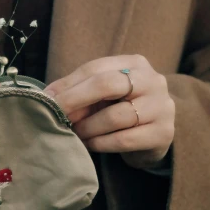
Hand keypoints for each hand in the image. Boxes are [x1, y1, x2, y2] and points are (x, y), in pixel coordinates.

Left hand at [45, 55, 174, 169]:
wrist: (155, 135)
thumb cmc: (122, 109)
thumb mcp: (103, 96)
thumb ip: (79, 93)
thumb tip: (49, 98)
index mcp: (135, 64)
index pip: (96, 69)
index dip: (68, 84)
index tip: (46, 99)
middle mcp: (152, 81)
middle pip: (107, 85)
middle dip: (75, 100)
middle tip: (56, 115)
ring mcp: (161, 107)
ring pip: (115, 116)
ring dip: (88, 127)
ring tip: (75, 134)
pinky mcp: (162, 133)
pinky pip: (123, 139)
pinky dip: (100, 143)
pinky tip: (89, 145)